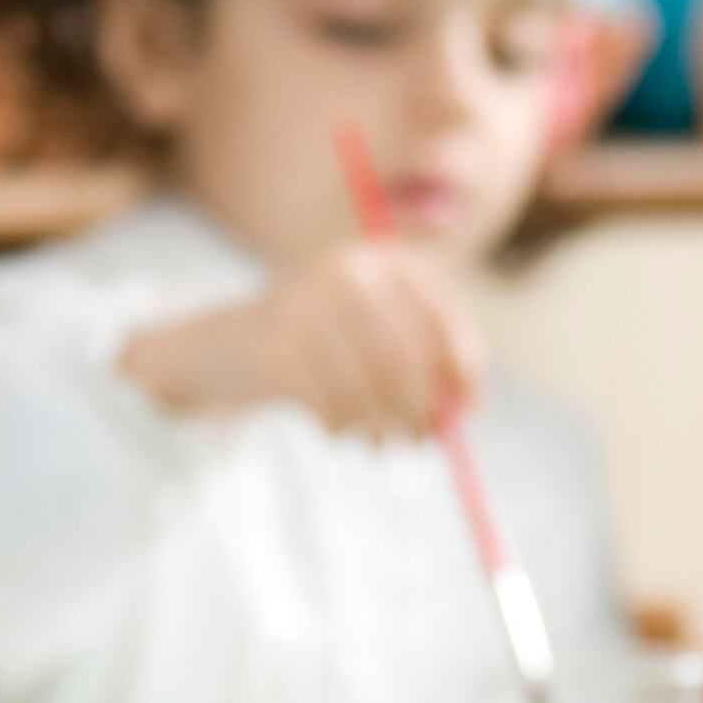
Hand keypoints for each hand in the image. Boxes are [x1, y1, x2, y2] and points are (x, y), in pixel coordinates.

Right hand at [118, 239, 485, 443]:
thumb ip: (425, 366)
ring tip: (379, 441)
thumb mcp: (375, 339)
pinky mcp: (277, 346)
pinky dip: (342, 428)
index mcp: (381, 261)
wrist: (229, 348)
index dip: (464, 365)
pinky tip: (337, 431)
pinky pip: (331, 405)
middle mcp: (346, 271)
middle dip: (421, 407)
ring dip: (381, 426)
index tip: (474, 409)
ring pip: (368, 386)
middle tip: (423, 440)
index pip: (440, 315)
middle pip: (405, 355)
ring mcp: (306, 304)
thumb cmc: (322, 348)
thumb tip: (470, 410)